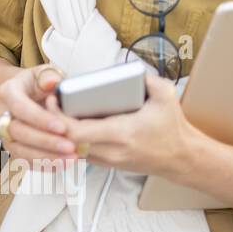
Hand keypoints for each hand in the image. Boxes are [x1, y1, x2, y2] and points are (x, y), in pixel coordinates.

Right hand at [0, 63, 73, 169]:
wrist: (29, 95)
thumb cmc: (39, 85)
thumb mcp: (45, 73)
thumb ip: (49, 75)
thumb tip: (51, 82)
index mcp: (8, 91)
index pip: (19, 107)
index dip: (40, 119)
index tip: (62, 128)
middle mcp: (0, 113)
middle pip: (18, 132)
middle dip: (45, 142)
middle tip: (70, 147)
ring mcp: (5, 133)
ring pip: (19, 150)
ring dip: (46, 158)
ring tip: (71, 159)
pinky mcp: (12, 148)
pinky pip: (24, 161)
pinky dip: (44, 165)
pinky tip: (63, 164)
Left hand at [54, 72, 196, 177]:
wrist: (182, 158)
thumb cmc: (172, 128)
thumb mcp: (166, 96)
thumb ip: (148, 78)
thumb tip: (127, 67)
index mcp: (122, 133)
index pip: (77, 131)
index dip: (57, 117)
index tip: (52, 99)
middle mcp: (112, 150)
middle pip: (67, 141)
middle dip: (53, 122)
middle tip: (50, 102)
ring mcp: (108, 160)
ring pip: (70, 149)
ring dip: (60, 132)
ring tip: (57, 111)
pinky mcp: (107, 164)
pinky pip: (80, 153)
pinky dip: (71, 140)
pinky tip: (69, 124)